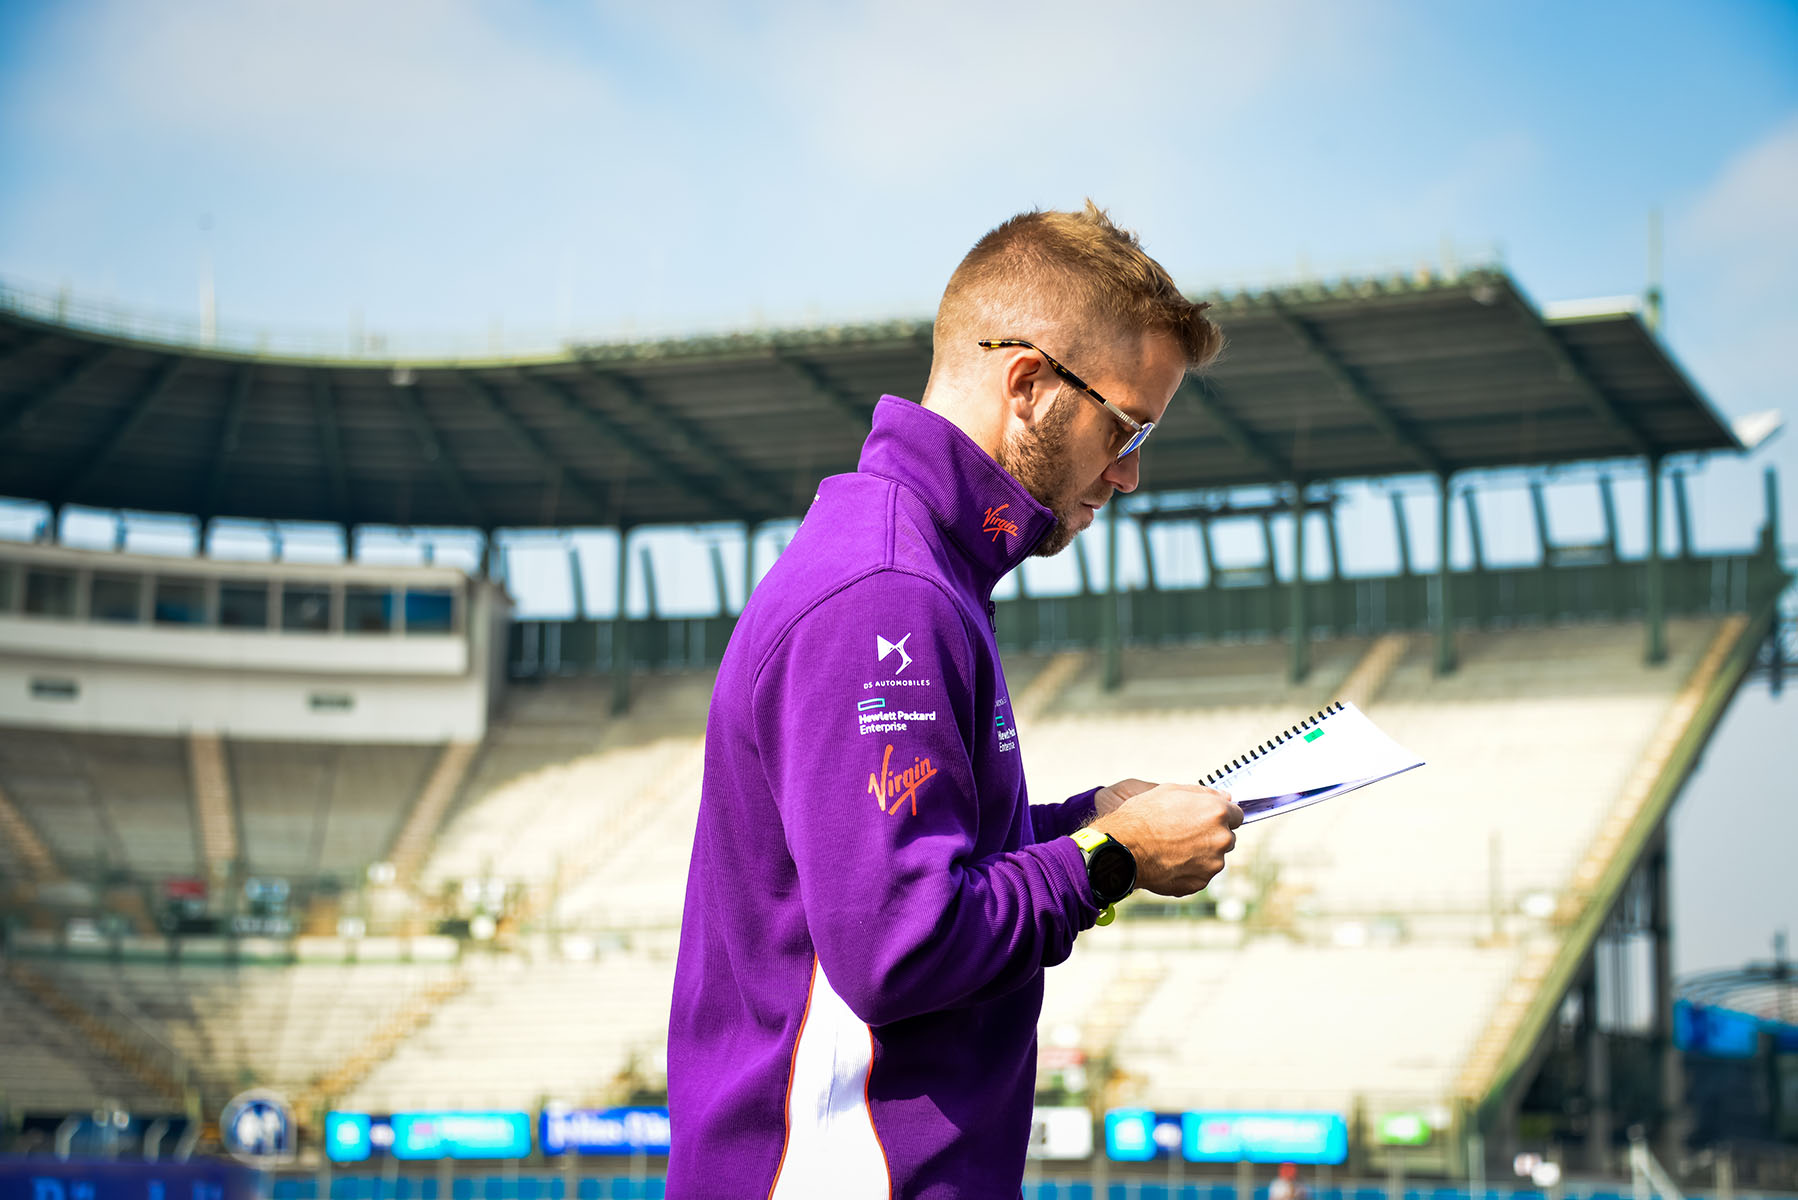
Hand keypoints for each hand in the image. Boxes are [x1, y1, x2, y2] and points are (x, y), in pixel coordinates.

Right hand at [1090, 783, 1241, 896]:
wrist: (1124, 847)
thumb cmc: (1143, 816)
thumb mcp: (1171, 790)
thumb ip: (1204, 793)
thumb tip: (1224, 797)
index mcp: (1218, 813)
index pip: (1238, 814)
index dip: (1220, 815)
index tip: (1206, 818)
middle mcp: (1221, 839)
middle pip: (1227, 837)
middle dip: (1210, 835)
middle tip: (1183, 833)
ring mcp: (1213, 863)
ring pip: (1214, 857)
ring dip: (1200, 853)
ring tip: (1172, 848)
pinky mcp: (1201, 882)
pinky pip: (1200, 874)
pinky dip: (1189, 869)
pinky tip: (1169, 861)